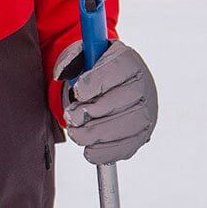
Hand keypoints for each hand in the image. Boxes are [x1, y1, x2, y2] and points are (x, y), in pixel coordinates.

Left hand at [55, 40, 157, 163]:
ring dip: (97, 133)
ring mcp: (146, 112)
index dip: (96, 82)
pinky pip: (129, 146)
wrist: (115, 85)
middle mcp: (143, 86)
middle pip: (124, 100)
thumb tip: (60, 73)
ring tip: (76, 133)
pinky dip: (107, 151)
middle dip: (93, 111)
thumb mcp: (83, 55)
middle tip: (71, 116)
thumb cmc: (97, 70)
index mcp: (128, 61)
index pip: (118, 69)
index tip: (77, 91)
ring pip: (127, 126)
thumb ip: (70, 59)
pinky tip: (89, 150)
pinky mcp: (142, 133)